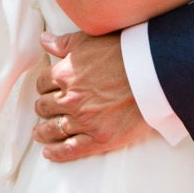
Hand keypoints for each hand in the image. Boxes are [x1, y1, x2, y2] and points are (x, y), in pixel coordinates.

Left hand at [32, 32, 152, 162]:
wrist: (153, 74)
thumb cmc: (124, 53)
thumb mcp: (90, 40)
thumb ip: (64, 43)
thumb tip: (44, 40)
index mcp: (65, 74)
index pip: (42, 83)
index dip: (44, 86)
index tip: (47, 90)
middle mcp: (70, 99)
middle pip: (45, 107)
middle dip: (44, 108)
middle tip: (45, 110)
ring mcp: (84, 121)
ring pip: (53, 130)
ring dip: (43, 132)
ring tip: (40, 133)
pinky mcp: (99, 139)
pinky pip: (70, 150)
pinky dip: (57, 152)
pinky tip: (49, 152)